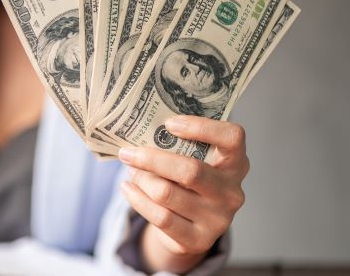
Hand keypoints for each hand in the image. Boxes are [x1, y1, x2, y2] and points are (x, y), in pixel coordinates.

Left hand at [117, 116, 248, 272]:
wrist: (191, 226)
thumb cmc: (188, 180)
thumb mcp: (193, 159)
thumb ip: (178, 144)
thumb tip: (138, 132)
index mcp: (235, 163)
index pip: (232, 138)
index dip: (201, 127)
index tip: (168, 123)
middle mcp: (232, 192)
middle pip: (189, 170)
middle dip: (151, 159)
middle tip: (126, 152)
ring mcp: (218, 219)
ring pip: (166, 193)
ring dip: (141, 179)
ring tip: (131, 170)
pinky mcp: (198, 240)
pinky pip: (160, 217)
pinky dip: (137, 199)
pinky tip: (127, 187)